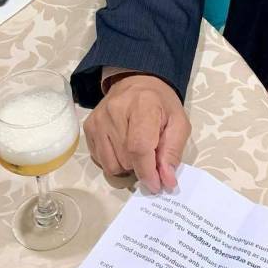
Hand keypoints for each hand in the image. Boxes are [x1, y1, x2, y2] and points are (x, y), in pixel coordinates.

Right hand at [83, 74, 189, 192]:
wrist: (137, 82)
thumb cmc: (160, 104)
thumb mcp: (178, 123)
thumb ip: (173, 152)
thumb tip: (166, 181)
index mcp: (142, 105)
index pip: (139, 148)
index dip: (148, 172)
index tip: (156, 185)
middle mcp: (115, 111)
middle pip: (126, 160)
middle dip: (141, 168)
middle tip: (151, 158)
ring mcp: (98, 119)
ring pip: (111, 165)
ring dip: (127, 167)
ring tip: (136, 152)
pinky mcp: (89, 127)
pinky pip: (100, 160)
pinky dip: (114, 161)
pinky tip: (123, 148)